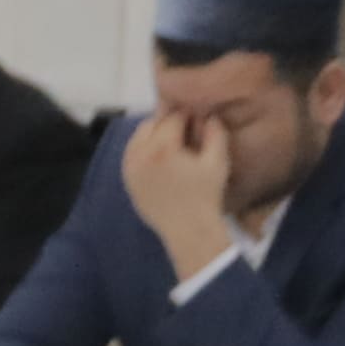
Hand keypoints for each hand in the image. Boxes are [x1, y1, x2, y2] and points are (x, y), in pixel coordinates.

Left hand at [121, 105, 237, 277]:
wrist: (188, 230)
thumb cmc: (206, 196)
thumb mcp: (217, 162)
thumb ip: (215, 133)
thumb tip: (209, 115)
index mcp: (162, 149)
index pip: (172, 117)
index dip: (187, 115)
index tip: (197, 118)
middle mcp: (140, 156)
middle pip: (152, 124)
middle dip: (168, 122)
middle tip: (186, 129)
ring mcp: (129, 169)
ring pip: (138, 137)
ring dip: (154, 133)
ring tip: (174, 142)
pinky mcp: (127, 180)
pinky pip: (132, 154)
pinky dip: (144, 149)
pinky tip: (161, 155)